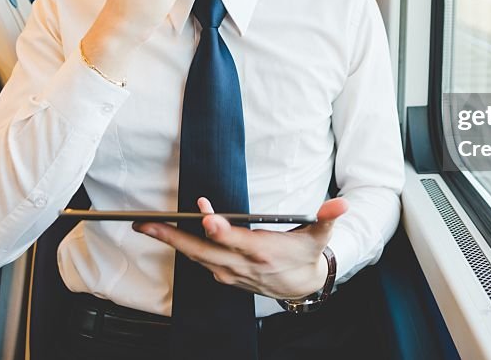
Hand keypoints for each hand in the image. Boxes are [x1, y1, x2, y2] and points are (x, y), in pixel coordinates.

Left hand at [133, 197, 347, 299]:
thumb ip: (327, 218)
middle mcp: (242, 264)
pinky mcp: (224, 275)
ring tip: (148, 226)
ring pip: (195, 256)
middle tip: (148, 225)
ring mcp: (229, 272)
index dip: (221, 231)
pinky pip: (200, 260)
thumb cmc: (305, 256)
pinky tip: (173, 231)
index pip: (237, 241)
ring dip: (171, 241)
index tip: (206, 218)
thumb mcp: (319, 237)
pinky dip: (185, 246)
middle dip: (174, 237)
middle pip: (203, 250)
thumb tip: (342, 203)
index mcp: (263, 251)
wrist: (301, 288)